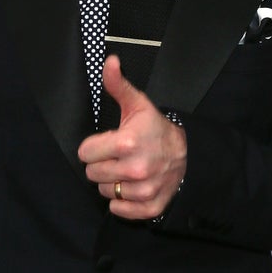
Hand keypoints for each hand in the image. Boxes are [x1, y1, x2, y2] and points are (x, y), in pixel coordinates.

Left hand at [78, 55, 186, 219]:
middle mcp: (135, 168)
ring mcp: (144, 189)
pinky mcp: (150, 206)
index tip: (108, 143)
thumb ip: (117, 84)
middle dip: (102, 165)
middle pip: (92, 174)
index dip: (94, 147)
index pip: (85, 153)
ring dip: (112, 183)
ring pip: (104, 192)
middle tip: (118, 157)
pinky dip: (122, 202)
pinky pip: (119, 210)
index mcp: (127, 142)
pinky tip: (132, 186)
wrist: (187, 154)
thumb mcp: (137, 104)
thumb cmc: (155, 129)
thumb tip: (110, 62)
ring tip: (127, 170)